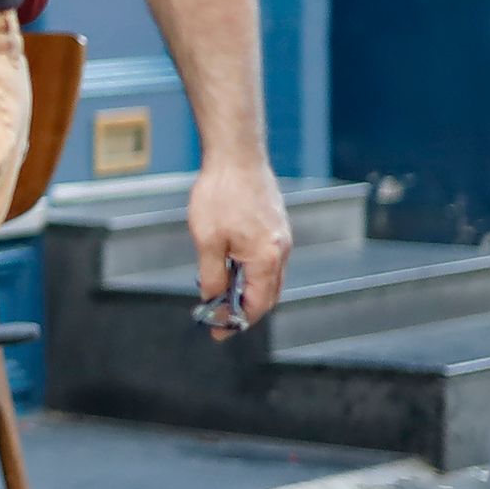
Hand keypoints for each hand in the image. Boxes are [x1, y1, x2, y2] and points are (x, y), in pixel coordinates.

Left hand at [187, 155, 292, 332]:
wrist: (236, 156)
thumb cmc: (221, 195)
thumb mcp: (207, 240)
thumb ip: (213, 275)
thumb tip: (213, 300)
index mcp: (267, 258)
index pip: (257, 304)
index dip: (237, 321)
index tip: (218, 332)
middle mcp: (281, 251)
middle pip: (267, 295)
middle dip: (244, 311)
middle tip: (217, 319)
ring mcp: (281, 238)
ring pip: (269, 278)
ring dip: (247, 292)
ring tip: (219, 296)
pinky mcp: (275, 227)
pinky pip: (268, 261)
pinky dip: (251, 273)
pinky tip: (229, 269)